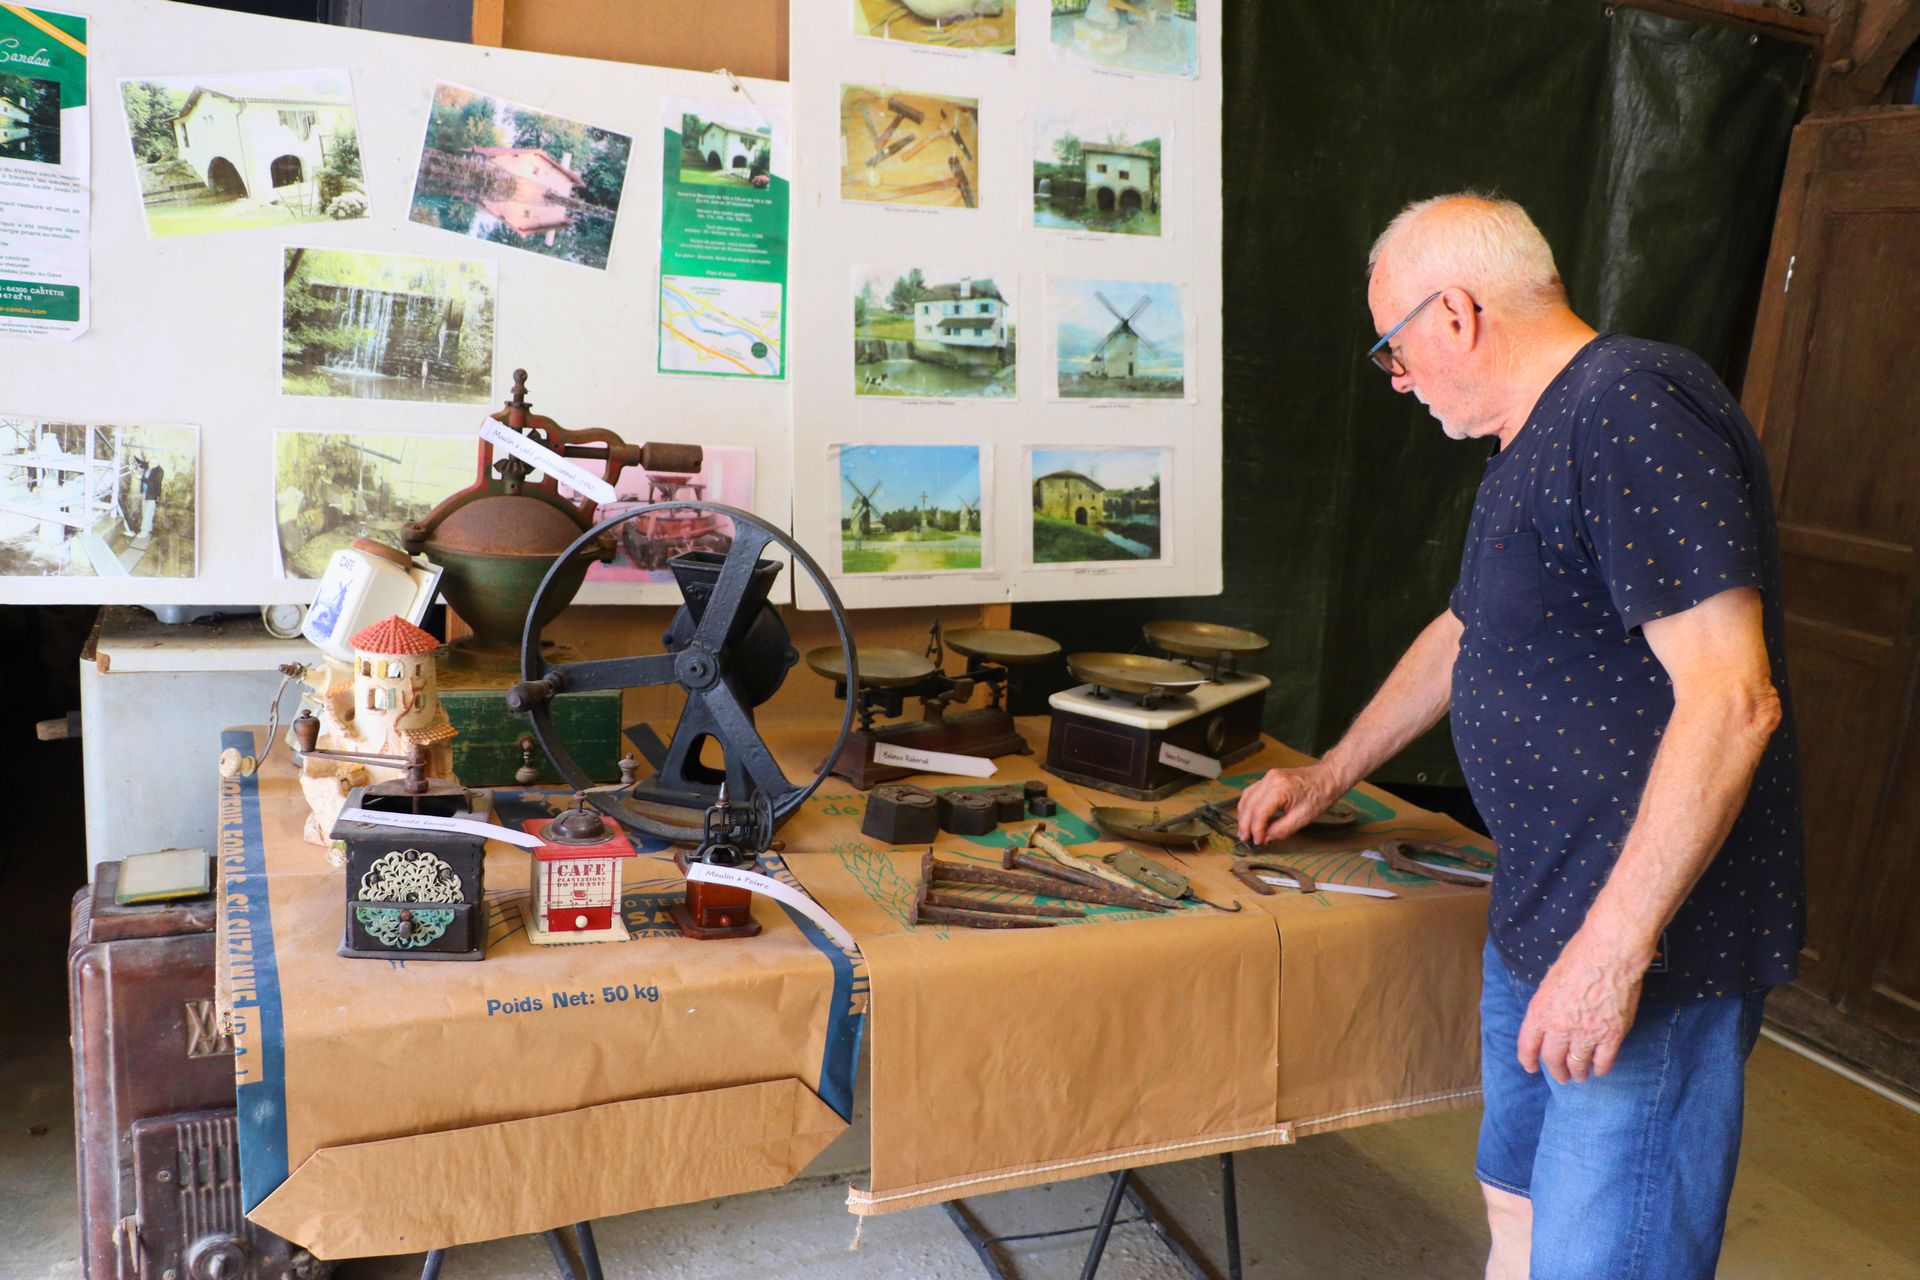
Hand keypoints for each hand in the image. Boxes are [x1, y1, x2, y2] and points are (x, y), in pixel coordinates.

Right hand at [1236, 763, 1345, 843]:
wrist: (1327, 777)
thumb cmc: (1320, 794)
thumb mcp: (1304, 817)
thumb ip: (1282, 829)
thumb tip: (1266, 837)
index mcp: (1279, 788)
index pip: (1259, 812)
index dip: (1256, 829)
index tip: (1258, 841)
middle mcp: (1270, 780)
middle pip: (1249, 804)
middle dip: (1245, 824)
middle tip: (1245, 839)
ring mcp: (1268, 777)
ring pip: (1246, 797)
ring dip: (1243, 815)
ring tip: (1244, 831)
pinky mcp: (1269, 778)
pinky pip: (1251, 792)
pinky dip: (1248, 806)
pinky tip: (1249, 816)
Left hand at [1516, 931, 1646, 1083]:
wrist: (1610, 954)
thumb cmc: (1579, 957)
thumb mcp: (1550, 980)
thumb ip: (1548, 1004)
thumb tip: (1550, 1018)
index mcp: (1540, 1011)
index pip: (1528, 1045)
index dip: (1528, 1059)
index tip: (1530, 1067)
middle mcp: (1560, 1027)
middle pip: (1553, 1060)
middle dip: (1556, 1071)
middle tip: (1561, 1077)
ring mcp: (1586, 1034)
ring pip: (1578, 1065)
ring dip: (1578, 1073)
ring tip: (1580, 1075)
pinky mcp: (1612, 1036)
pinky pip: (1604, 1062)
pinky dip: (1601, 1068)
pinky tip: (1600, 1068)